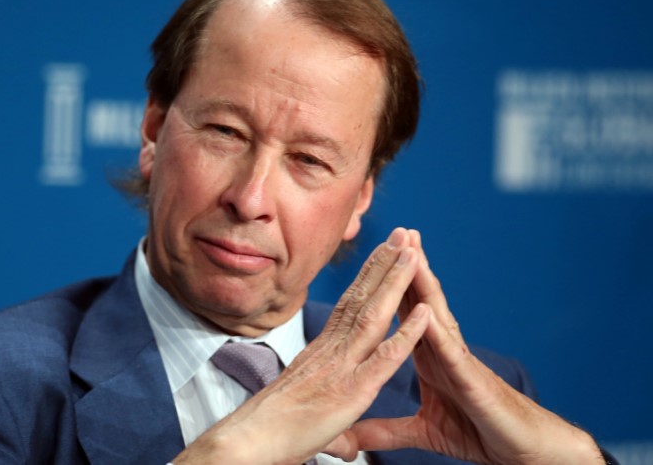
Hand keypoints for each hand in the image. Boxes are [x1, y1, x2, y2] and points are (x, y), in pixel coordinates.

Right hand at [174, 228, 429, 463]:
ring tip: (412, 253)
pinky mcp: (353, 391)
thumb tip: (330, 415)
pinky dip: (407, 334)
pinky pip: (385, 358)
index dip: (368, 276)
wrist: (250, 440)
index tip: (383, 252)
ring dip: (396, 282)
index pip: (349, 304)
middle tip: (402, 234)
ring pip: (374, 315)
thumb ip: (322, 399)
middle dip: (384, 264)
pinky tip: (425, 313)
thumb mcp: (301, 401)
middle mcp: (332, 349)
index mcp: (323, 350)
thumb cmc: (271, 426)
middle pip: (362, 298)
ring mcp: (343, 367)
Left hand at [350, 230, 604, 464]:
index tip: (373, 257)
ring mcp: (459, 361)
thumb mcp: (424, 431)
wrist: (521, 452)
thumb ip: (387, 431)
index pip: (406, 312)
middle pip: (421, 301)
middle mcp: (443, 350)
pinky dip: (439, 333)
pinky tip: (428, 313)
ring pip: (437, 315)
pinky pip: (452, 354)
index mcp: (428, 356)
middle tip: (397, 232)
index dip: (390, 284)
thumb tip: (352, 438)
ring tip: (413, 250)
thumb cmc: (478, 431)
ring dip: (424, 283)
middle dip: (408, 267)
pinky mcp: (472, 382)